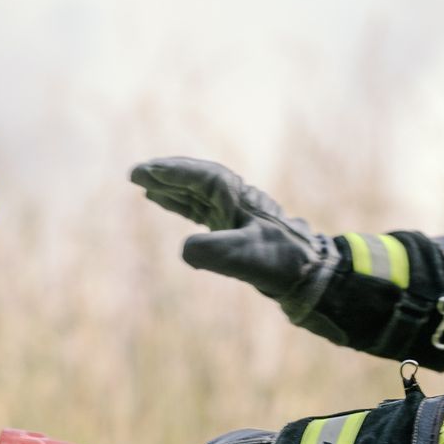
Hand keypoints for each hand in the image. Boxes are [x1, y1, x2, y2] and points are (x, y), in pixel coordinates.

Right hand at [129, 157, 337, 325]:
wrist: (308, 272)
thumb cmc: (279, 261)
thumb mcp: (244, 257)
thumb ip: (212, 252)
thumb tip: (185, 250)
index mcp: (235, 197)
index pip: (198, 177)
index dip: (170, 173)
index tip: (144, 172)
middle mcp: (233, 199)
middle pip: (194, 179)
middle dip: (165, 175)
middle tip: (135, 174)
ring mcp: (233, 212)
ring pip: (196, 193)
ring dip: (171, 189)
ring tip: (145, 187)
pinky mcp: (233, 228)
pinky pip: (200, 209)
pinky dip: (181, 205)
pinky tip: (166, 204)